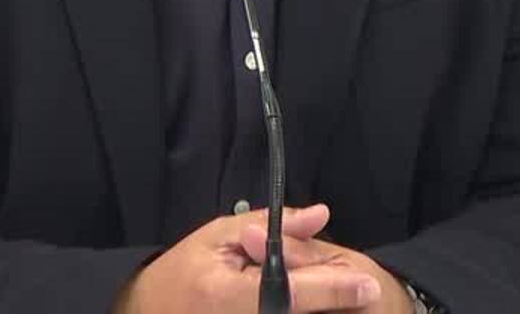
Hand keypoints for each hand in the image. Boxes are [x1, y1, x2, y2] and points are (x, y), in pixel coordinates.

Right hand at [113, 203, 387, 312]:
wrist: (151, 313)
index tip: (368, 285)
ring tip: (337, 296)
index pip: (291, 292)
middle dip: (334, 301)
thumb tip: (321, 216)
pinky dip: (303, 311)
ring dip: (322, 308)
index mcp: (225, 294)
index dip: (333, 290)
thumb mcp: (219, 235)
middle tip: (359, 291)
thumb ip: (271, 226)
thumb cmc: (184, 272)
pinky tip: (312, 303)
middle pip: (300, 313)